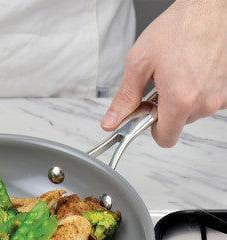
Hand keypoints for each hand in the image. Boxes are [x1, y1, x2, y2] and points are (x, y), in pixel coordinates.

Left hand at [101, 0, 226, 146]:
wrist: (213, 5)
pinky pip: (209, 99)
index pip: (166, 139)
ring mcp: (222, 95)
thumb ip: (125, 98)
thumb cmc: (181, 26)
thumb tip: (111, 122)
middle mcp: (205, 102)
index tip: (148, 115)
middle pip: (179, 124)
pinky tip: (194, 69)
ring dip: (184, 98)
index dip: (153, 129)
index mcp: (181, 100)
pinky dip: (200, 89)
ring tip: (179, 70)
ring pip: (194, 112)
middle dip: (167, 109)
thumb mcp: (139, 62)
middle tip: (161, 82)